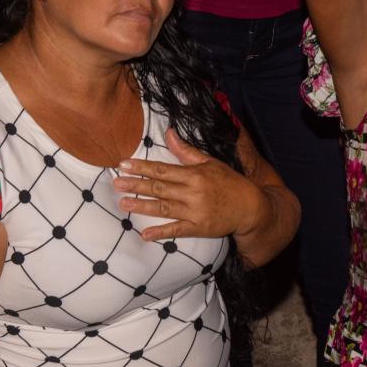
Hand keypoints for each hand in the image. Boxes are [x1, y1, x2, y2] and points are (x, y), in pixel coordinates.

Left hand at [114, 130, 266, 240]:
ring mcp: (195, 211)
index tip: (123, 165)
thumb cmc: (230, 182)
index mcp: (195, 174)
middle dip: (136, 184)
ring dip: (143, 206)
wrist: (250, 207)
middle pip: (160, 188)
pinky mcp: (199, 228)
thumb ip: (186, 151)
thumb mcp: (210, 162)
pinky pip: (177, 230)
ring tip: (123, 203)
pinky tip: (145, 234)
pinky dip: (161, 233)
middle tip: (116, 183)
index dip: (142, 167)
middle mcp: (193, 192)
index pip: (163, 169)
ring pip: (164, 208)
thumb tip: (169, 132)